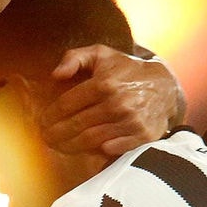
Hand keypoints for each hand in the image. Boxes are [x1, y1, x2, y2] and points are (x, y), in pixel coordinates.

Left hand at [42, 46, 180, 156]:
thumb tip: (56, 75)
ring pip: (90, 141)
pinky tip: (85, 150)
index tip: (41, 122)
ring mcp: (131, 122)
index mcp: (104, 83)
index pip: (66, 105)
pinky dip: (95, 152)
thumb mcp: (101, 54)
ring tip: (59, 146)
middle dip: (55, 135)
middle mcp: (117, 103)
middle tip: (46, 138)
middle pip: (75, 126)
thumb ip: (75, 58)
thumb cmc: (125, 70)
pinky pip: (110, 150)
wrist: (165, 87)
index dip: (49, 116)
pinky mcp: (142, 137)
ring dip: (70, 146)